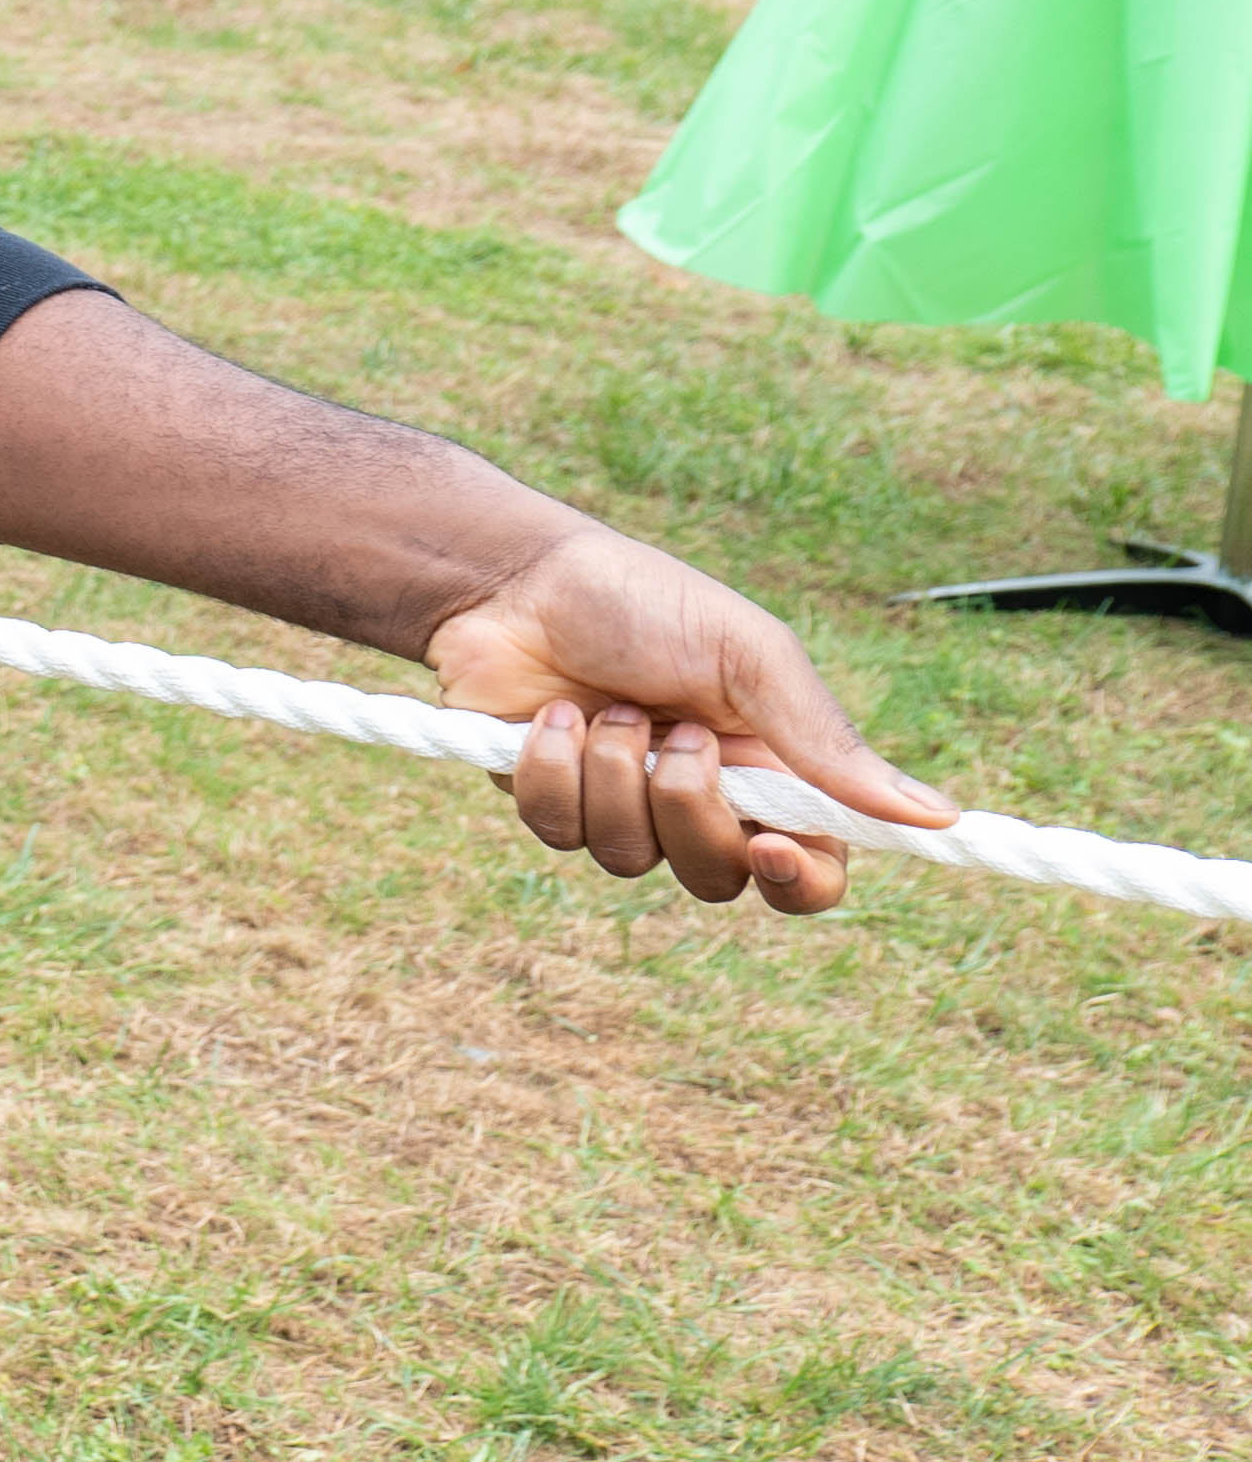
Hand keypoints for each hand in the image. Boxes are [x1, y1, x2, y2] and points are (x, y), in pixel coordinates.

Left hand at [422, 522, 951, 911]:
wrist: (521, 580)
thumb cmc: (647, 604)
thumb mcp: (753, 659)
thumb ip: (829, 745)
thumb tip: (940, 820)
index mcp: (770, 769)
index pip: (809, 870)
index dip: (798, 881)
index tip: (769, 846)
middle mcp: (701, 800)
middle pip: (716, 876)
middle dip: (688, 809)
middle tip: (676, 732)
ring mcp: (620, 806)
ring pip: (628, 859)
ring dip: (617, 776)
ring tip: (607, 708)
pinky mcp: (549, 800)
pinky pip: (558, 831)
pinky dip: (554, 770)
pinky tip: (549, 716)